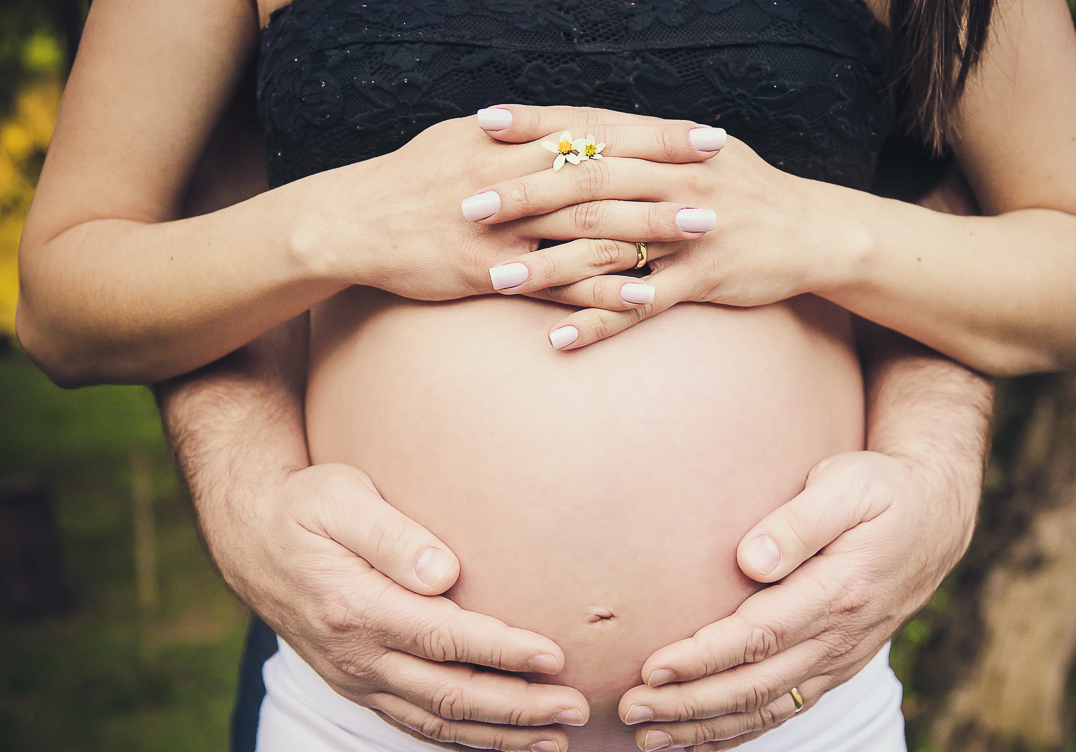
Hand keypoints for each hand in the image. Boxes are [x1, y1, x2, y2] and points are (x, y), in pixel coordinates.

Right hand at [237, 462, 591, 751]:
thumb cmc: (305, 509)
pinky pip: (417, 726)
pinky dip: (466, 741)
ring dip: (502, 735)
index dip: (502, 651)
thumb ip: (391, 535)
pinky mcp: (360, 686)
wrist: (252, 539)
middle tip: (576, 708)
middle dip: (518, 707)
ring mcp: (356, 678)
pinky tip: (507, 742)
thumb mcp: (339, 499)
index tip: (553, 655)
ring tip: (558, 739)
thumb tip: (444, 572)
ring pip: (438, 722)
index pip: (443, 639)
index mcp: (355, 607)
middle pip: (449, 694)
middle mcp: (356, 655)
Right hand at [307, 112, 720, 304]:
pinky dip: (601, 291)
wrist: (352, 223)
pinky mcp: (490, 272)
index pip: (598, 131)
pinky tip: (644, 297)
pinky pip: (556, 285)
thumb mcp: (461, 139)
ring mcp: (504, 227)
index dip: (655, 133)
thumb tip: (562, 129)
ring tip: (704, 235)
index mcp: (511, 141)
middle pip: (606, 174)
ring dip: (650, 229)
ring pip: (589, 226)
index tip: (706, 135)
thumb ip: (516, 137)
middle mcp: (514, 177)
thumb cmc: (409, 179)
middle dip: (668, 177)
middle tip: (724, 181)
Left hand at [472, 105, 860, 348]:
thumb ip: (645, 146)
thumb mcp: (701, 153)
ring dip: (547, 266)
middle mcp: (676, 180)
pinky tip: (556, 339)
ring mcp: (690, 231)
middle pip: (587, 185)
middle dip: (522, 197)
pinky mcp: (704, 279)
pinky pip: (641, 306)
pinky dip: (598, 323)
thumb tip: (586, 134)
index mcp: (669, 145)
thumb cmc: (748, 191)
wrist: (816, 231)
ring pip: (607, 246)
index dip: (537, 124)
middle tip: (466, 209)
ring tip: (493, 282)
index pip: (592, 128)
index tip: (482, 125)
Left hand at [615, 450, 974, 751]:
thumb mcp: (848, 484)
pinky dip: (741, 732)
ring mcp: (841, 657)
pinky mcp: (837, 664)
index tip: (652, 669)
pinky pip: (787, 709)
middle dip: (688, 704)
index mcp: (839, 591)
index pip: (759, 637)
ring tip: (648, 735)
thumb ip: (799, 522)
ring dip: (705, 726)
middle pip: (755, 684)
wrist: (937, 517)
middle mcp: (841, 637)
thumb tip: (751, 560)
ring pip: (767, 707)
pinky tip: (699, 744)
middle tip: (630, 710)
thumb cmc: (883, 489)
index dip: (703, 659)